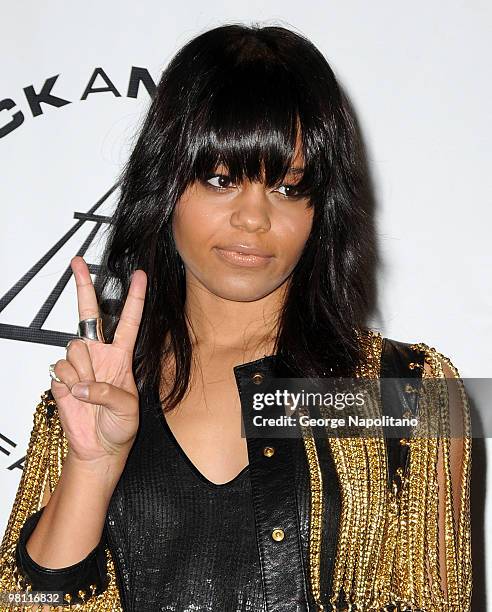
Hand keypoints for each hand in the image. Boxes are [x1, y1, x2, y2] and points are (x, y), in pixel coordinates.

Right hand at [50, 256, 146, 465]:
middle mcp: (99, 354)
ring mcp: (79, 364)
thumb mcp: (127, 409)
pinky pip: (61, 368)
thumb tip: (81, 384)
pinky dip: (70, 383)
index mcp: (122, 356)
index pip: (129, 320)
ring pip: (75, 347)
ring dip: (83, 370)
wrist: (99, 448)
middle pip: (89, 314)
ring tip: (90, 391)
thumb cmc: (119, 427)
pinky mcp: (61, 377)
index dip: (135, 298)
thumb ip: (107, 392)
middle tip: (77, 261)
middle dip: (83, 286)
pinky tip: (76, 396)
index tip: (140, 275)